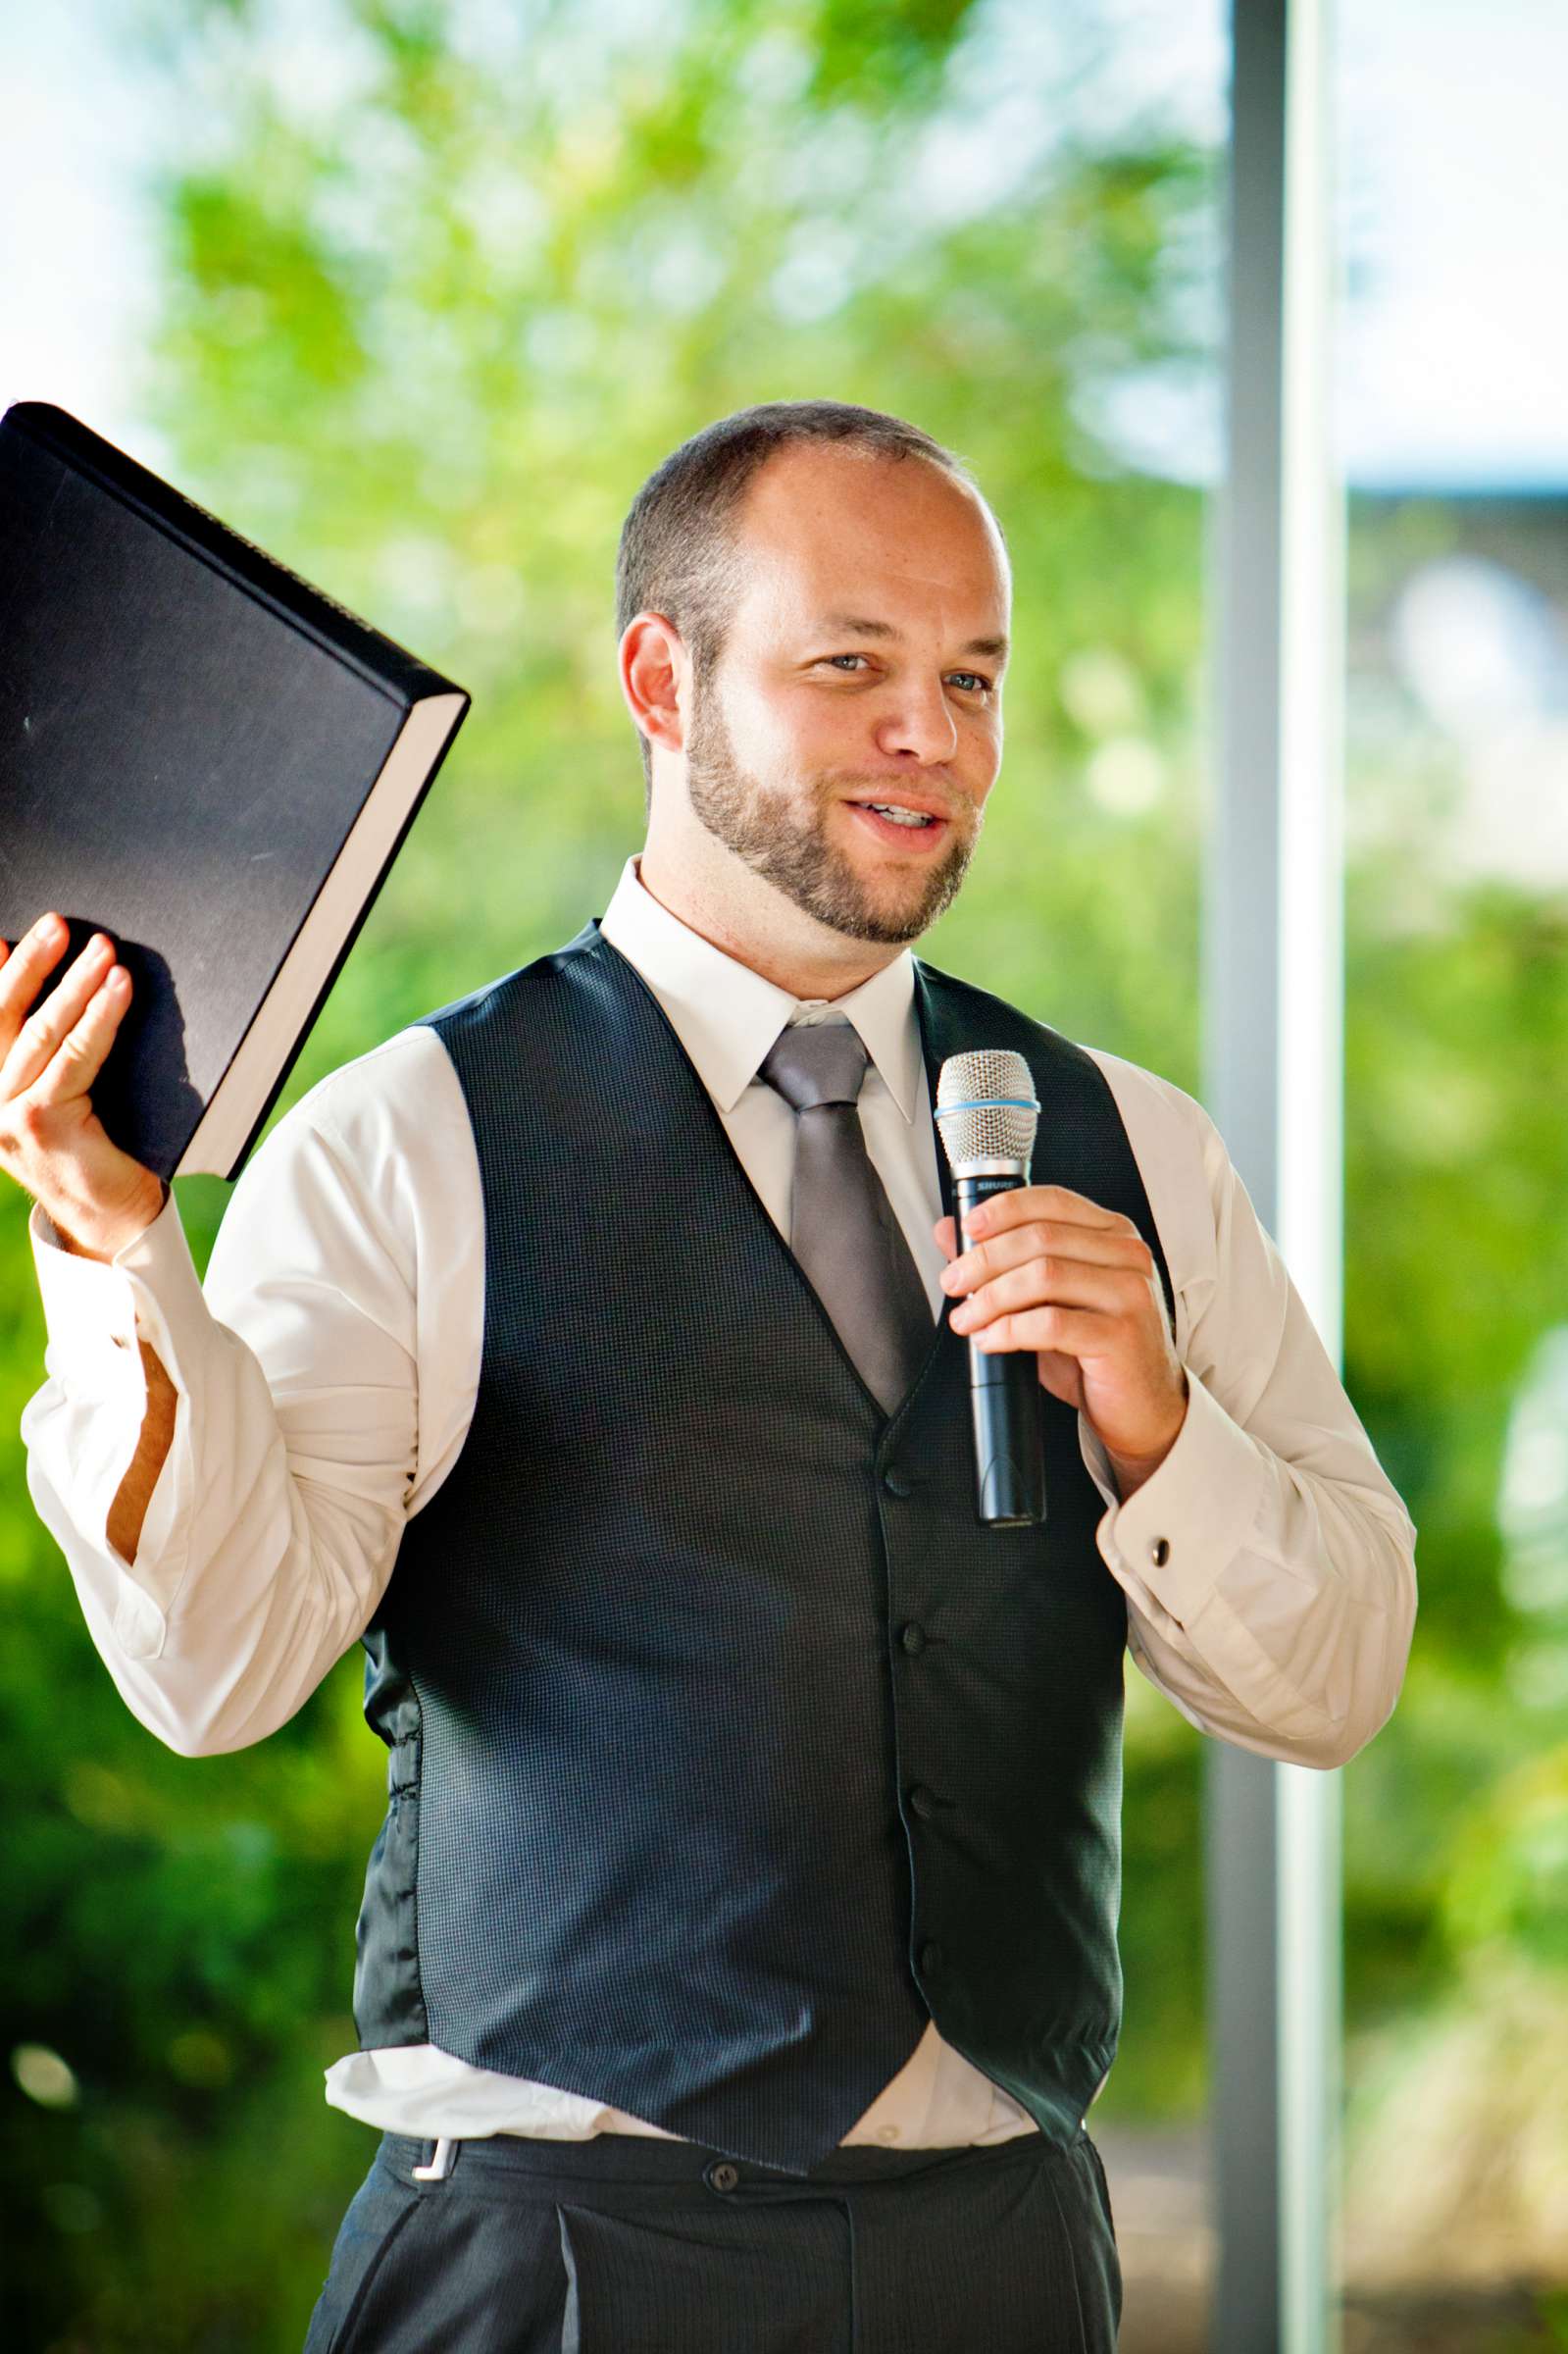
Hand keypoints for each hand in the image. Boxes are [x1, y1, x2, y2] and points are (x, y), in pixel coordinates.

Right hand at [0, 912, 167, 1261]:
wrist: (109, 1217)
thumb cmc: (91, 1147)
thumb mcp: (54, 1088)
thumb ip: (39, 1043)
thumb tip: (32, 969)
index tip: (5, 933)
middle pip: (4, 1014)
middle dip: (35, 963)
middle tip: (61, 924)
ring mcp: (6, 1113)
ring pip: (42, 1031)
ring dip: (76, 985)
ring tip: (103, 953)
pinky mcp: (41, 1123)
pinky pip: (76, 1057)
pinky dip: (101, 1018)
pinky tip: (119, 990)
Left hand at [934, 1183, 1187, 1497]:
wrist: (1143, 1407)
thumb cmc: (1096, 1351)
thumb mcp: (1047, 1299)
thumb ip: (1004, 1261)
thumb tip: (949, 1231)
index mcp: (1113, 1235)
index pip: (1053, 1201)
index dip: (1004, 1209)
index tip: (967, 1228)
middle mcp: (1128, 1256)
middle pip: (1041, 1238)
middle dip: (984, 1259)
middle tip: (953, 1282)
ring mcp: (1131, 1294)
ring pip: (1044, 1275)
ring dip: (992, 1296)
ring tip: (967, 1317)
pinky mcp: (1122, 1335)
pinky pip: (1051, 1323)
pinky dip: (1009, 1330)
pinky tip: (991, 1340)